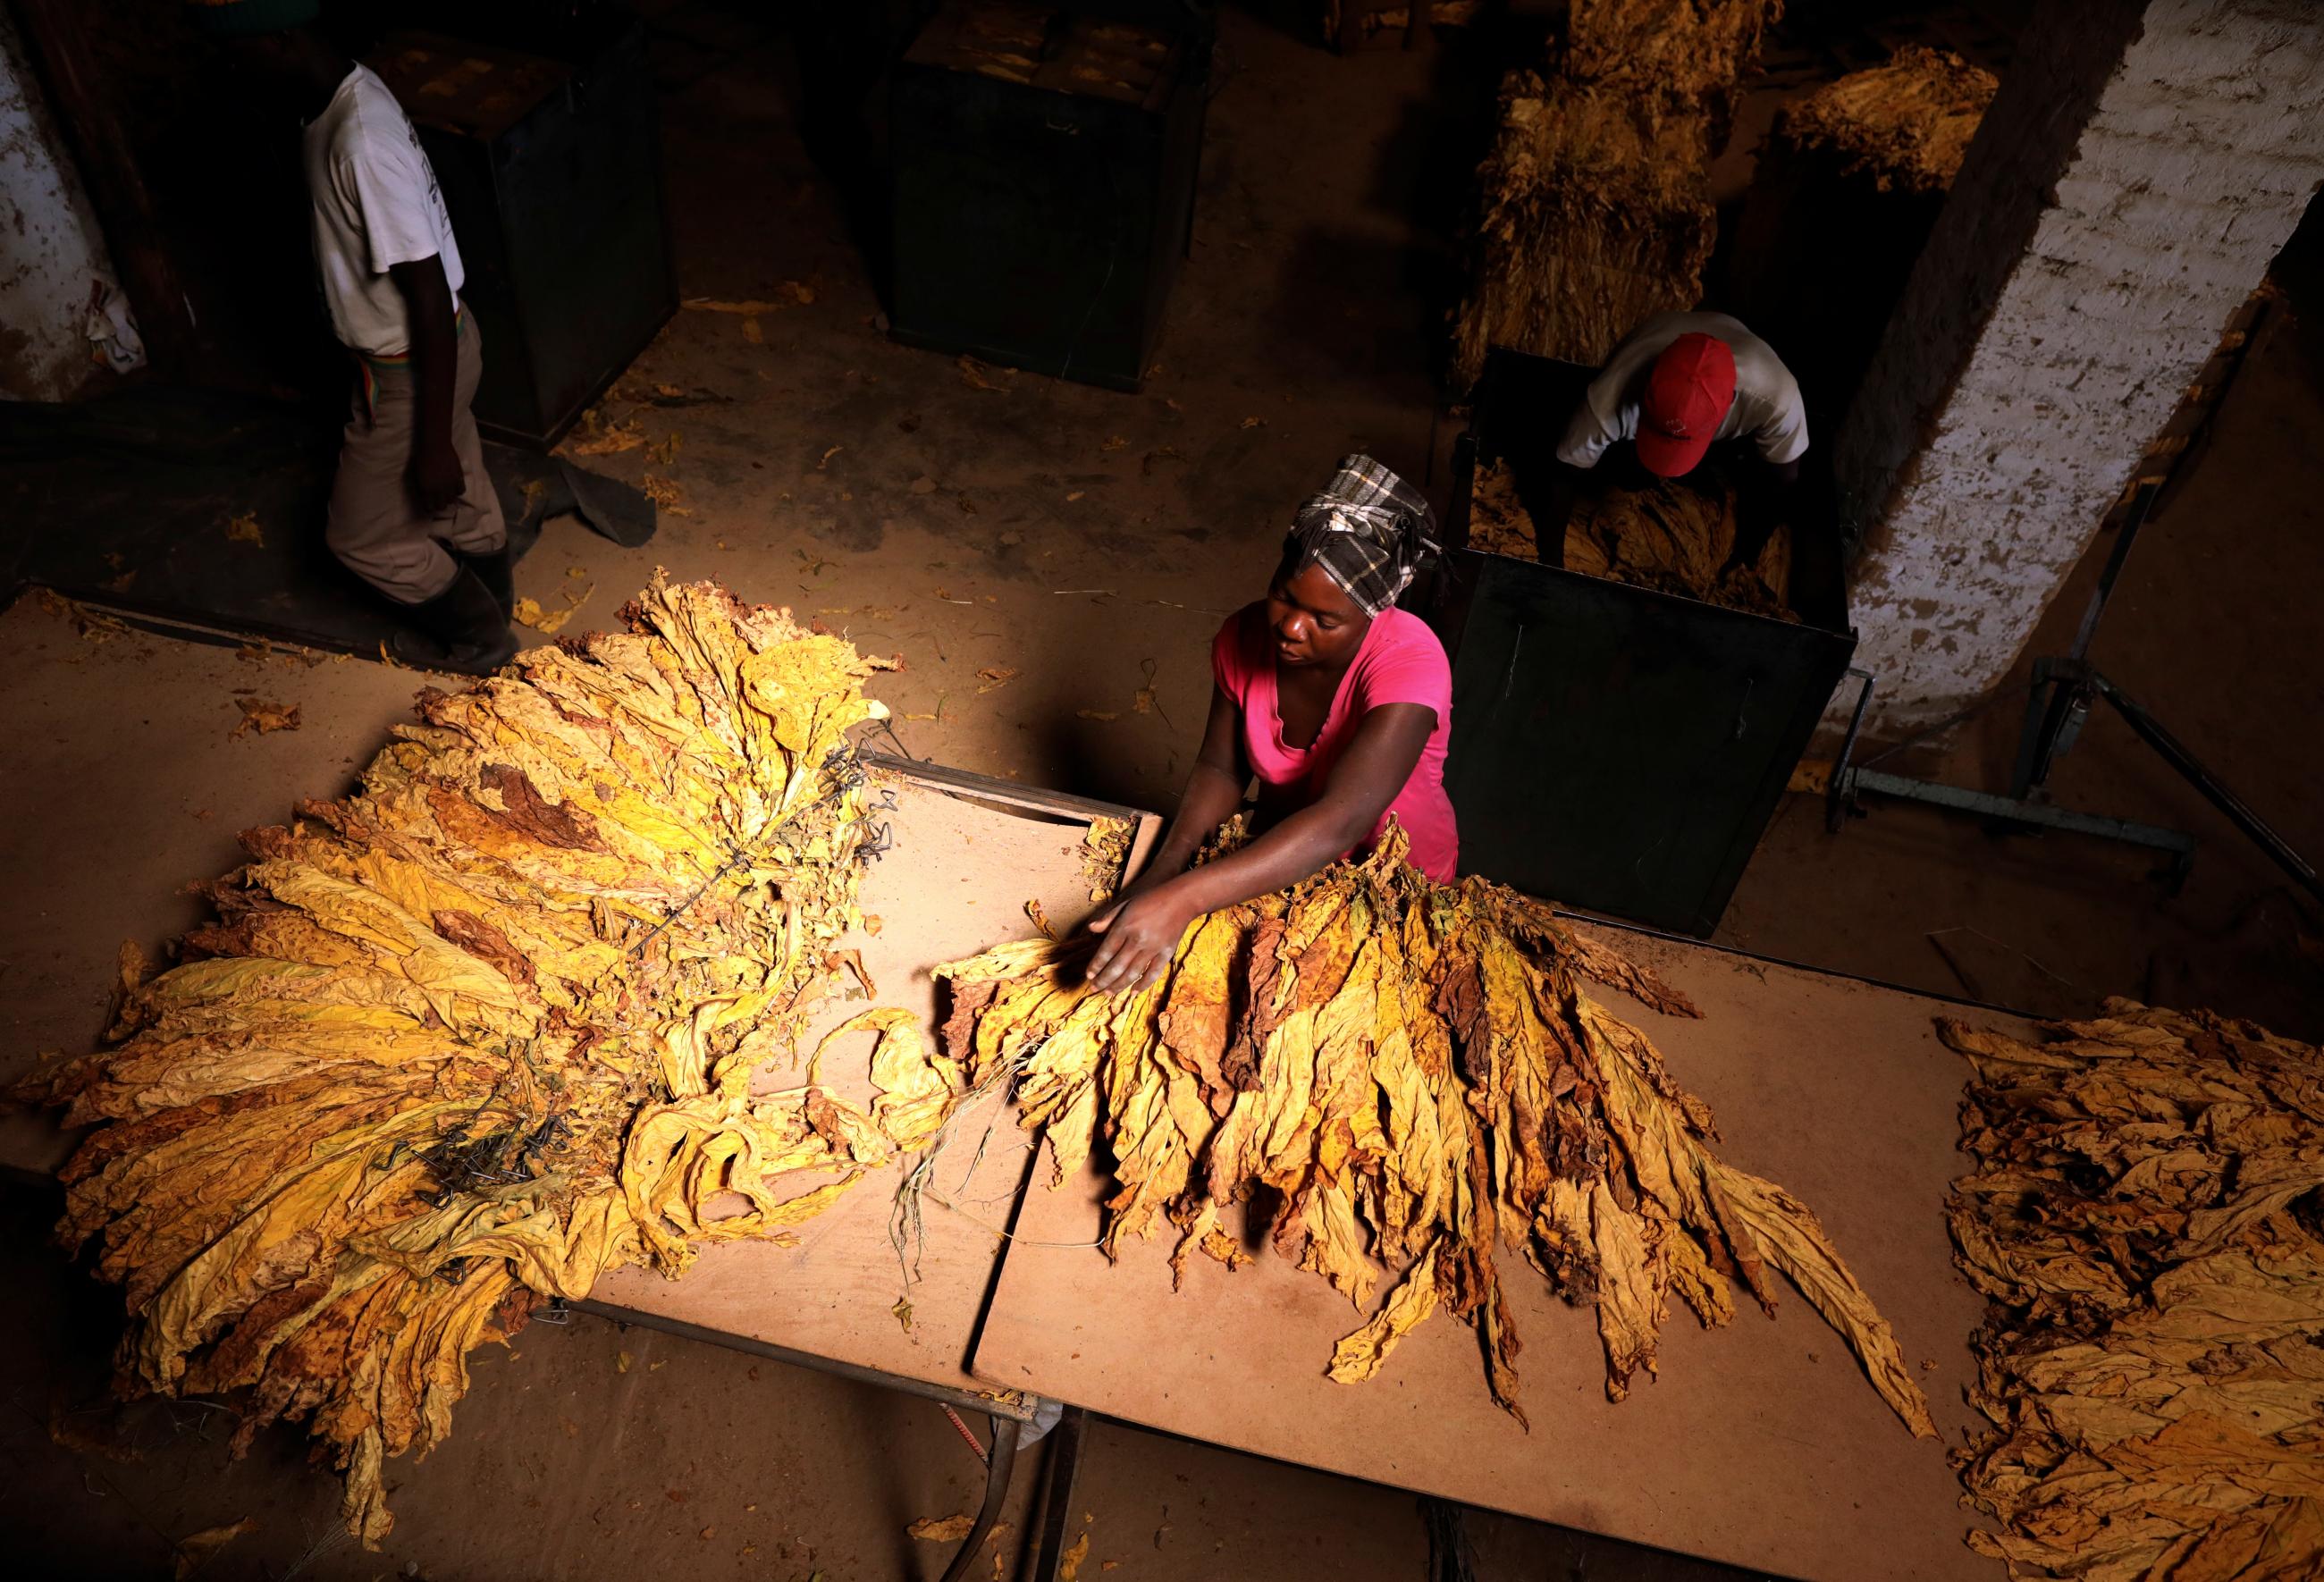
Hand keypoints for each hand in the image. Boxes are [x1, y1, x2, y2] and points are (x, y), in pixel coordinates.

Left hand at [411, 438, 465, 515]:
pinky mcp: (458, 478)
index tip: (430, 503)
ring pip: (452, 500)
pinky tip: (455, 485)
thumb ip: (424, 487)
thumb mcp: (418, 476)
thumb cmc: (423, 458)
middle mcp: (438, 490)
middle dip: (440, 504)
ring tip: (447, 492)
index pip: (429, 507)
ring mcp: (449, 485)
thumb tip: (427, 496)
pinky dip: (458, 490)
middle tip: (439, 499)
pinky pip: (461, 491)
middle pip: (441, 506)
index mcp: (426, 489)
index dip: (429, 506)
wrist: (435, 445)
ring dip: (449, 497)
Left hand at [1083, 883, 1199, 995]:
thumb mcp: (1126, 904)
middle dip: (1103, 980)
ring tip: (1108, 993)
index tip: (1089, 975)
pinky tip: (1134, 992)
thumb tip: (1090, 928)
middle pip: (1117, 966)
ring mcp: (1153, 948)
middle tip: (1094, 988)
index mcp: (1125, 926)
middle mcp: (1137, 940)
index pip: (1106, 951)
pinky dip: (1143, 985)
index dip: (1096, 965)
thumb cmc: (1151, 899)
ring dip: (1118, 985)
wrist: (1181, 899)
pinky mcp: (1166, 953)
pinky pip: (1153, 973)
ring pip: (1132, 973)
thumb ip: (1108, 917)